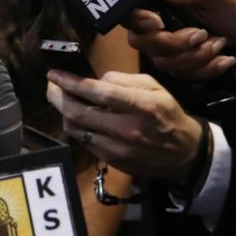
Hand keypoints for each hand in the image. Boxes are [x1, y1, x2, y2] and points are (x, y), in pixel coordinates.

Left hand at [46, 70, 202, 182]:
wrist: (185, 152)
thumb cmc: (167, 113)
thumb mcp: (153, 86)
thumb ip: (122, 79)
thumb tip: (95, 80)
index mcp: (141, 106)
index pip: (97, 92)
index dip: (70, 82)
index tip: (54, 74)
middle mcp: (127, 129)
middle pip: (78, 112)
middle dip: (57, 96)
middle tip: (50, 85)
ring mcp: (118, 149)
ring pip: (75, 129)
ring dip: (62, 112)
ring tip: (61, 99)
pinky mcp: (113, 161)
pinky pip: (84, 141)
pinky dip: (75, 127)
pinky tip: (76, 116)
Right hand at [125, 0, 235, 76]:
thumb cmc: (235, 8)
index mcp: (159, 2)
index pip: (129, 11)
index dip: (137, 20)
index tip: (159, 22)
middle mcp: (156, 25)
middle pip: (140, 41)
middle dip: (174, 43)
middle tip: (202, 34)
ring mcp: (165, 49)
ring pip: (163, 61)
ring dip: (197, 56)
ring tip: (219, 43)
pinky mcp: (179, 67)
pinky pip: (182, 75)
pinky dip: (206, 68)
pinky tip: (223, 58)